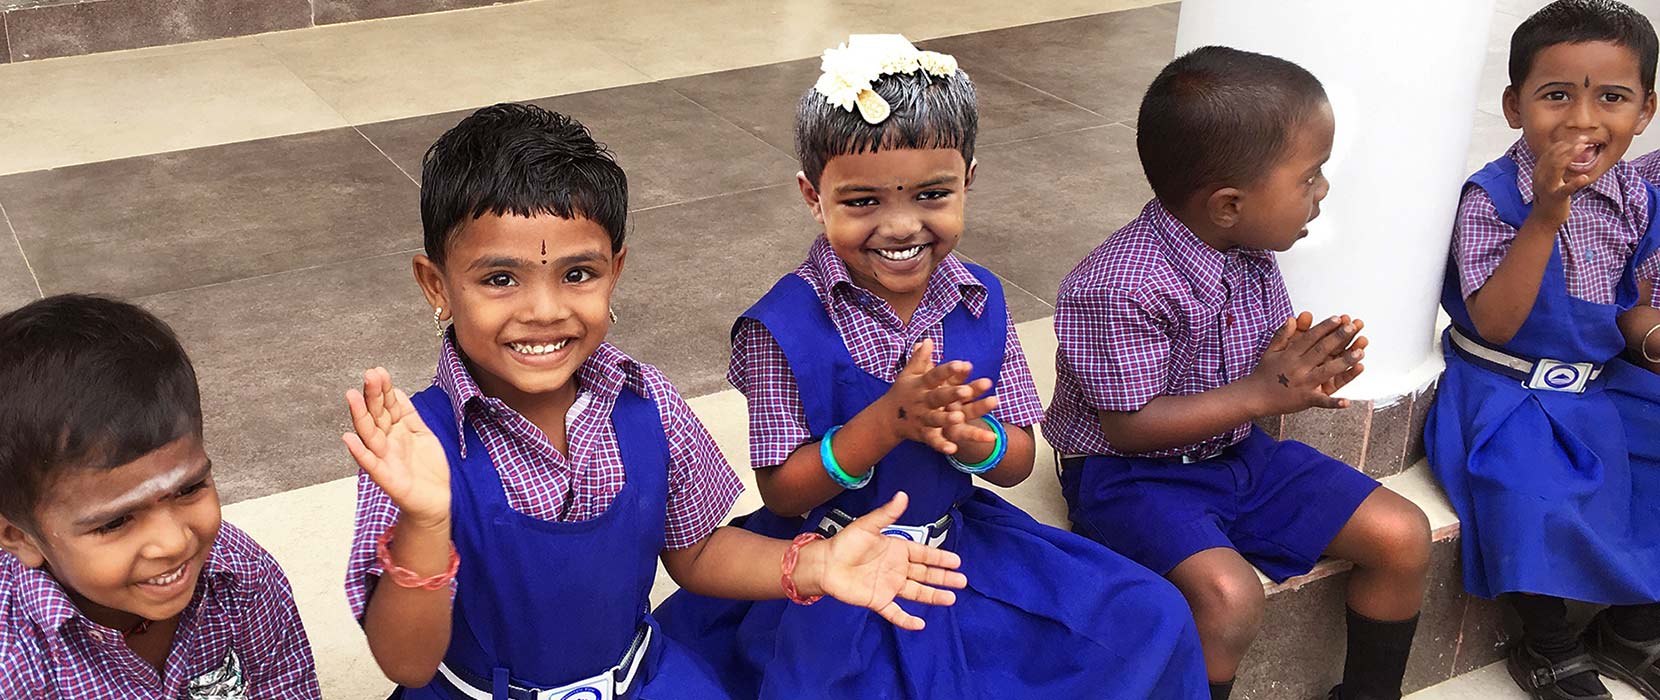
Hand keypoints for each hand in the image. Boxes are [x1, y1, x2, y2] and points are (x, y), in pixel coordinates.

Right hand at [342, 368, 450, 529]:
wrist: (437, 500)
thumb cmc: (428, 469)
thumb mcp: (421, 434)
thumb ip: (408, 415)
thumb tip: (396, 391)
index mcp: (397, 431)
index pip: (388, 406)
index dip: (384, 389)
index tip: (379, 371)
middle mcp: (387, 442)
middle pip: (377, 415)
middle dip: (373, 395)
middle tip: (369, 375)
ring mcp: (385, 459)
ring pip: (370, 434)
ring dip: (360, 415)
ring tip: (352, 395)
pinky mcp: (387, 478)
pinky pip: (370, 464)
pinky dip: (359, 452)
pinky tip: (349, 438)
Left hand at [799, 492, 967, 629]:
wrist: (824, 564)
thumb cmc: (844, 543)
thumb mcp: (867, 526)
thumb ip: (887, 513)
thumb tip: (903, 496)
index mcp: (896, 550)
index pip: (923, 554)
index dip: (940, 557)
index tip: (956, 561)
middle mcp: (896, 569)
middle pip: (925, 574)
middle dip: (943, 577)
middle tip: (962, 580)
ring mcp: (888, 586)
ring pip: (916, 592)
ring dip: (933, 596)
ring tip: (951, 598)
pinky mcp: (877, 600)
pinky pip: (895, 612)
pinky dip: (906, 620)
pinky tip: (920, 624)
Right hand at [880, 339, 996, 454]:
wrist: (887, 417)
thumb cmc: (904, 391)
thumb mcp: (910, 374)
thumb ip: (920, 359)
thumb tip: (927, 340)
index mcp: (920, 384)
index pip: (934, 375)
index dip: (948, 370)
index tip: (964, 364)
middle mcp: (921, 401)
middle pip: (937, 397)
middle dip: (951, 394)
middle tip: (966, 390)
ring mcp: (921, 418)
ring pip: (935, 419)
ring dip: (946, 420)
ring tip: (959, 418)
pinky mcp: (922, 434)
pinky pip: (932, 440)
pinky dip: (941, 445)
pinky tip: (953, 449)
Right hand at [1247, 312, 1366, 414]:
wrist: (1254, 396)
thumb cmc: (1264, 373)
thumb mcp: (1271, 351)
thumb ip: (1282, 335)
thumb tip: (1292, 318)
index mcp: (1291, 354)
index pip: (1311, 337)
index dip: (1325, 327)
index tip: (1338, 318)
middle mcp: (1298, 367)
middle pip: (1322, 350)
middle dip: (1339, 337)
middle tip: (1353, 326)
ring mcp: (1304, 383)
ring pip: (1327, 371)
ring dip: (1344, 362)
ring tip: (1360, 353)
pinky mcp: (1306, 400)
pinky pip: (1322, 401)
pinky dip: (1334, 403)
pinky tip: (1347, 402)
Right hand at [1530, 136, 1596, 225]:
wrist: (1544, 218)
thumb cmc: (1551, 197)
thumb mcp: (1550, 178)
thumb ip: (1556, 166)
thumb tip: (1568, 150)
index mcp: (1539, 170)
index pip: (1550, 152)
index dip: (1564, 142)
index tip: (1579, 137)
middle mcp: (1540, 176)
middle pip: (1554, 156)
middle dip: (1569, 145)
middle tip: (1584, 138)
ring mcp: (1547, 187)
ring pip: (1557, 167)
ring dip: (1570, 155)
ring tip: (1583, 147)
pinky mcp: (1555, 198)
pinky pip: (1565, 189)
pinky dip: (1575, 183)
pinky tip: (1584, 178)